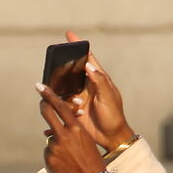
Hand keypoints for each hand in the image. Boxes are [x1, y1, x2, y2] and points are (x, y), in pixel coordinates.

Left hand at [38, 85, 105, 172]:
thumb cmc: (92, 161)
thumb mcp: (87, 140)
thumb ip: (74, 131)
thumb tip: (60, 128)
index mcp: (77, 128)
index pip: (60, 107)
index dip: (49, 95)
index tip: (40, 87)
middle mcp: (64, 135)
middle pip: (48, 114)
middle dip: (43, 106)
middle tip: (41, 102)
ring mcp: (54, 147)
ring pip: (50, 139)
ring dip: (56, 145)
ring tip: (68, 158)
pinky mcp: (48, 158)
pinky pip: (49, 152)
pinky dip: (54, 157)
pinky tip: (64, 164)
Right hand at [66, 30, 134, 148]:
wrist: (111, 137)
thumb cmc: (114, 115)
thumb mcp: (109, 97)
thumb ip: (100, 81)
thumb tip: (89, 65)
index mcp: (98, 79)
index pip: (88, 58)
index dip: (78, 46)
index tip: (69, 34)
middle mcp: (87, 85)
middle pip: (71, 71)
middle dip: (63, 70)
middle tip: (58, 72)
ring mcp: (79, 96)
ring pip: (64, 87)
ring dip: (64, 94)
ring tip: (77, 104)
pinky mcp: (73, 108)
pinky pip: (61, 102)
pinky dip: (62, 105)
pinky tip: (67, 110)